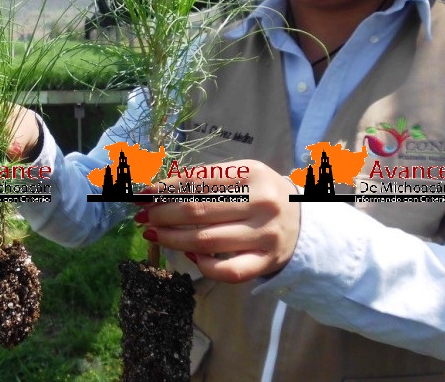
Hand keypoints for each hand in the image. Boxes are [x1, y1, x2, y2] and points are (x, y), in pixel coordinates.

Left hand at [136, 160, 299, 282]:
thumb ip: (203, 179)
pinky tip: (188, 255)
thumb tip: (154, 189)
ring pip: (206, 241)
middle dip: (162, 214)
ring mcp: (265, 235)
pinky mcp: (266, 262)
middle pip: (197, 212)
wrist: (302, 220)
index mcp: (252, 174)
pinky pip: (227, 271)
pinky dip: (203, 265)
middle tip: (143, 216)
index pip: (196, 182)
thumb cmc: (259, 193)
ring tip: (153, 234)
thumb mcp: (240, 175)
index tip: (142, 195)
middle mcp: (261, 204)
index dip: (164, 189)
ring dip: (172, 238)